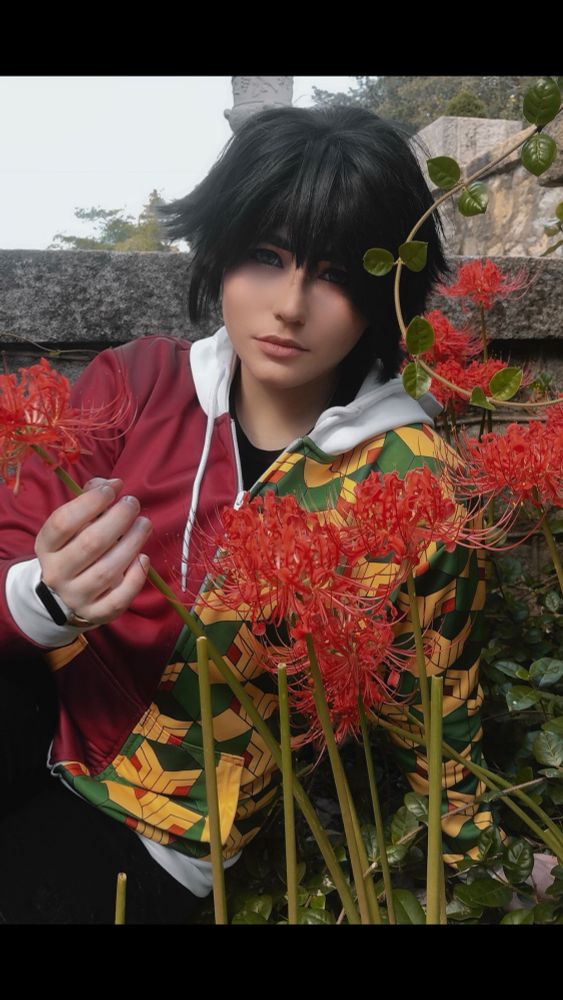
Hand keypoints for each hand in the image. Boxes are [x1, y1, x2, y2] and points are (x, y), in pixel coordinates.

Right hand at [35, 476, 152, 626]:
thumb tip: (114, 484)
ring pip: (107, 571)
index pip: (63, 522)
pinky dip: (135, 579)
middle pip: (90, 544)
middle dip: (118, 519)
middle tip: (133, 504)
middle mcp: (56, 573)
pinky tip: (143, 559)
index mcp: (46, 546)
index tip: (112, 489)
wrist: (68, 591)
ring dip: (132, 544)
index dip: (90, 502)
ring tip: (144, 524)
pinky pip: (118, 599)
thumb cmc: (77, 545)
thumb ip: (91, 498)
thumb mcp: (76, 522)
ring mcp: (75, 596)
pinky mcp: (95, 613)